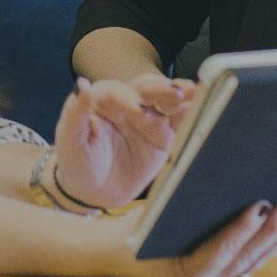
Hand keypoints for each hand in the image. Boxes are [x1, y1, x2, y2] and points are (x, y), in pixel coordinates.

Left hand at [51, 74, 197, 210]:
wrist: (93, 191)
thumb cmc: (77, 163)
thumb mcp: (70, 141)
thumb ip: (75, 114)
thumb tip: (81, 85)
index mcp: (103, 100)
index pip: (116, 91)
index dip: (127, 98)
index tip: (136, 109)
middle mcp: (128, 103)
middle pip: (147, 89)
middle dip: (161, 89)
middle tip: (176, 92)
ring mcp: (149, 119)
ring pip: (167, 102)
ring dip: (182, 96)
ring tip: (198, 92)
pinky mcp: (164, 136)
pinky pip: (181, 122)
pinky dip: (194, 114)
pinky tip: (207, 108)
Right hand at [113, 199, 276, 276]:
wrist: (117, 254)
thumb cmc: (133, 231)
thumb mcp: (153, 216)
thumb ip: (183, 205)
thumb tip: (217, 180)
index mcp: (185, 275)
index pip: (220, 250)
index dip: (243, 229)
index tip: (262, 206)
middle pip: (243, 258)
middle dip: (269, 232)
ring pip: (250, 262)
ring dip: (274, 240)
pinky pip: (247, 263)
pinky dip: (265, 246)